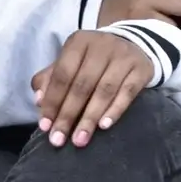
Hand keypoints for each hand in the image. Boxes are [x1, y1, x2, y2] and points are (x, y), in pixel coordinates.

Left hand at [31, 31, 153, 148]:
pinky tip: (104, 126)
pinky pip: (127, 92)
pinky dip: (115, 110)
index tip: (45, 127)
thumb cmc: (93, 59)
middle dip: (68, 115)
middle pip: (82, 84)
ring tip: (80, 140)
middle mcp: (101, 45)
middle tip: (59, 140)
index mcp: (79, 42)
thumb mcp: (71, 61)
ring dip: (90, 118)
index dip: (53, 101)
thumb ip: (51, 78)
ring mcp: (123, 56)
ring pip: (104, 90)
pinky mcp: (140, 68)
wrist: (133, 45)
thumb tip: (39, 100)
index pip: (62, 74)